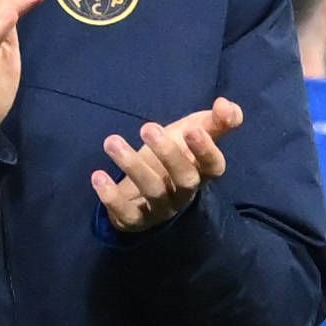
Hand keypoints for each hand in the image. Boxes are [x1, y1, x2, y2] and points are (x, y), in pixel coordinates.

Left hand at [84, 96, 241, 232]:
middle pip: (185, 179)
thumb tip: (226, 105)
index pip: (213, 166)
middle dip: (168, 154)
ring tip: (112, 141)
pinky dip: (111, 196)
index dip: (206, 150)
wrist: (142, 194)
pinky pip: (126, 212)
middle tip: (148, 127)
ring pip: (153, 191)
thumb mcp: (193, 134)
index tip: (193, 130)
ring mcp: (160, 208)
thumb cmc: (172, 158)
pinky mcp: (135, 220)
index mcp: (201, 172)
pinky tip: (98, 175)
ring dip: (132, 165)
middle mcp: (183, 193)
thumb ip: (215, 120)